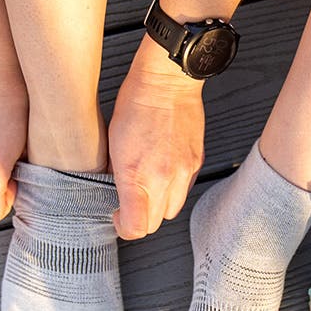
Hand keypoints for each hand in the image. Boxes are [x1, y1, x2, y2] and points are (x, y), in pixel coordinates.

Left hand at [108, 37, 205, 239]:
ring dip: (158, 206)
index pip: (136, 228)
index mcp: (138, 175)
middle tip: (128, 203)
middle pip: (155, 224)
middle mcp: (165, 179)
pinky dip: (172, 189)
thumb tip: (119, 197)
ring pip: (171, 210)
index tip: (117, 216)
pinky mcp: (196, 163)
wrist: (168, 82)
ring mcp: (184, 172)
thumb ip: (119, 177)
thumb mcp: (114, 144)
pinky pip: (184, 191)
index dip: (123, 228)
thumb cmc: (136, 104)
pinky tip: (161, 172)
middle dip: (141, 218)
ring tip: (146, 187)